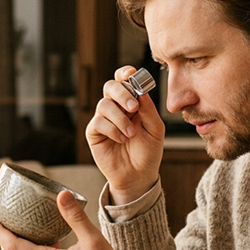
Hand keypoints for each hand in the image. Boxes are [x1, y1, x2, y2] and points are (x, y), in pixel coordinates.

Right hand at [86, 66, 165, 203]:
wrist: (138, 175)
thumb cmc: (148, 152)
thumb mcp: (155, 129)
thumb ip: (149, 109)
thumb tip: (141, 91)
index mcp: (132, 102)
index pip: (124, 80)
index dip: (125, 74)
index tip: (131, 75)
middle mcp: (116, 108)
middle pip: (110, 86)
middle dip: (122, 93)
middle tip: (134, 107)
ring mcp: (104, 119)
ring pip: (104, 104)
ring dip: (120, 118)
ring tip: (131, 134)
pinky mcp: (94, 133)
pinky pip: (98, 122)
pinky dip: (112, 129)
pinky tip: (121, 139)